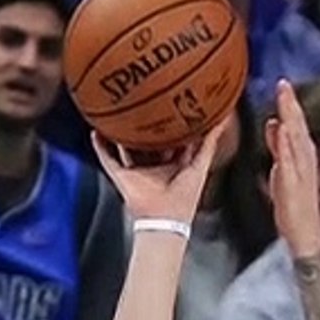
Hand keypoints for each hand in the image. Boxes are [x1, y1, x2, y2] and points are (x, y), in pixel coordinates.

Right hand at [91, 116, 231, 229]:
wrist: (164, 218)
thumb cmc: (184, 197)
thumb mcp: (200, 165)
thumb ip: (209, 143)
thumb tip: (223, 119)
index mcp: (174, 165)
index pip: (174, 140)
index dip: (174, 123)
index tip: (175, 103)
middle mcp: (155, 166)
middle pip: (149, 141)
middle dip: (148, 124)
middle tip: (146, 102)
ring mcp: (137, 171)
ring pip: (127, 147)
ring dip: (122, 133)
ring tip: (118, 113)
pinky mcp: (122, 177)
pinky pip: (107, 159)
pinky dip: (100, 147)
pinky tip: (96, 132)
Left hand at [262, 81, 319, 258]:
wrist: (305, 233)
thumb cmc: (294, 205)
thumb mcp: (282, 170)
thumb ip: (278, 147)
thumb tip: (274, 125)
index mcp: (301, 156)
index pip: (295, 125)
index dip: (290, 105)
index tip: (282, 85)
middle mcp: (304, 160)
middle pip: (297, 127)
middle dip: (290, 104)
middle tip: (283, 84)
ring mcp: (299, 171)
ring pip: (295, 138)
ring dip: (290, 117)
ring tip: (284, 98)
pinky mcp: (292, 183)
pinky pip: (288, 160)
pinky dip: (285, 144)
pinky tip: (281, 130)